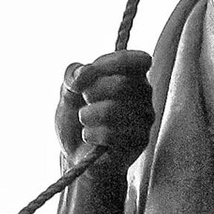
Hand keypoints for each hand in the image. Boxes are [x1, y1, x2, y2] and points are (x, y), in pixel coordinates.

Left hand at [56, 49, 153, 169]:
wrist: (76, 153)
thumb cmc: (76, 116)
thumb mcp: (68, 90)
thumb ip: (73, 75)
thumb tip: (81, 74)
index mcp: (133, 75)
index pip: (139, 60)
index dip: (108, 64)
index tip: (84, 75)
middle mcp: (144, 95)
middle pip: (121, 85)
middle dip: (91, 92)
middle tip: (84, 100)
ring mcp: (144, 120)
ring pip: (113, 110)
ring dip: (87, 115)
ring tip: (84, 119)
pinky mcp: (138, 143)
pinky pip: (111, 134)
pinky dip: (91, 134)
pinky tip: (90, 136)